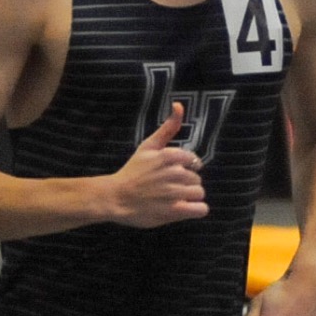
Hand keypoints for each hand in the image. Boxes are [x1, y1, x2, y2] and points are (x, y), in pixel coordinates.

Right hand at [111, 102, 206, 227]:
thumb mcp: (148, 146)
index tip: (172, 175)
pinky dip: (196, 210)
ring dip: (190, 197)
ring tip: (175, 199)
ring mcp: (175, 192)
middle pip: (197, 179)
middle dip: (186, 184)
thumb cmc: (132, 172)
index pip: (194, 162)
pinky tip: (185, 209)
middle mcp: (174, 173)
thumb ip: (168, 127)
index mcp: (170, 156)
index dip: (186, 169)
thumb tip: (179, 105)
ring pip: (200, 193)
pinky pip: (201, 209)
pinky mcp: (174, 211)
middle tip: (169, 188)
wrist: (115, 197)